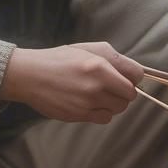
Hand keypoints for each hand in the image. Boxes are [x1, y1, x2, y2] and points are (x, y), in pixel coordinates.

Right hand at [0, 41, 144, 123]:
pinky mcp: (79, 115)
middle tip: (112, 87)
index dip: (134, 77)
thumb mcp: (88, 48)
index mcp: (100, 66)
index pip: (137, 76)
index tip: (127, 78)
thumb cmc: (60, 60)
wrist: (30, 76)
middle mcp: (96, 86)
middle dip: (124, 92)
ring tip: (99, 94)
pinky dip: (103, 113)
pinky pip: (105, 118)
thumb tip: (136, 73)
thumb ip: (115, 59)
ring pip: (119, 109)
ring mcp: (88, 102)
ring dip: (114, 103)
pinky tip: (92, 104)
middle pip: (130, 96)